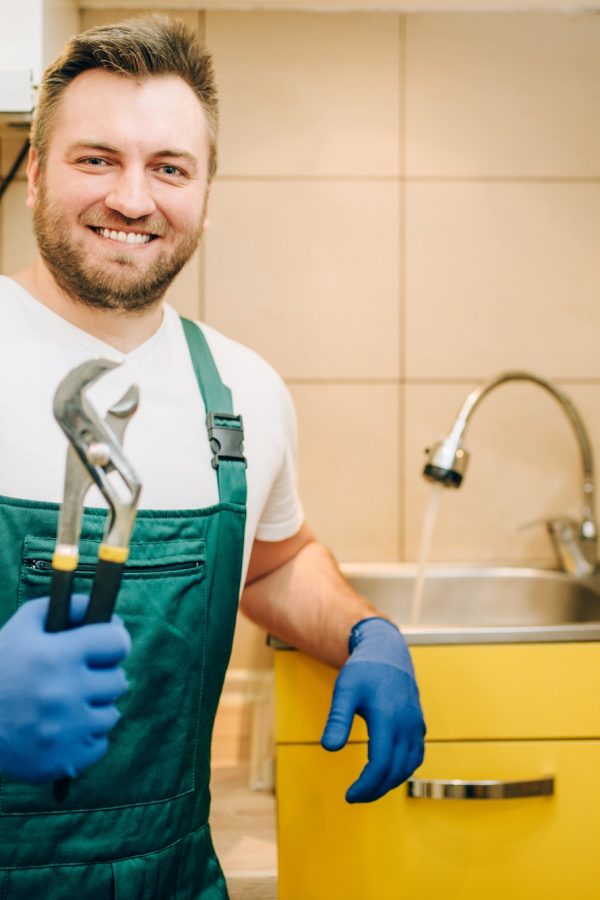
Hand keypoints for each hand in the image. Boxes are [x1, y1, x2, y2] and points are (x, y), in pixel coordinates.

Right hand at [0, 594, 130, 784]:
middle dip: (102, 677)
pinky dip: (85, 738)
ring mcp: (66, 731)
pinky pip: (100, 744)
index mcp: (56, 656)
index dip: (111, 643)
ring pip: (112, 714)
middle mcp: (64, 693)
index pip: (118, 643)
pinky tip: (62, 730)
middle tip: (79, 679)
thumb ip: (70, 608)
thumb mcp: (24, 627)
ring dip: (94, 709)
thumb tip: (116, 618)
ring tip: (66, 706)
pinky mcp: (64, 762)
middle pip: (118, 680)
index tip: (103, 648)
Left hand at [321, 617, 424, 802]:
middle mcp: (407, 725)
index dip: (366, 786)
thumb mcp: (345, 690)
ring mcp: (416, 725)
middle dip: (375, 790)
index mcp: (388, 718)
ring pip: (408, 767)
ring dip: (390, 782)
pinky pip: (416, 756)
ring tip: (368, 788)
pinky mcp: (419, 725)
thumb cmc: (363, 671)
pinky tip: (388, 773)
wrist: (387, 652)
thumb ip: (338, 719)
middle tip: (355, 797)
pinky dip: (403, 770)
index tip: (349, 796)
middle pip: (395, 771)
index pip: (380, 764)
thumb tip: (329, 748)